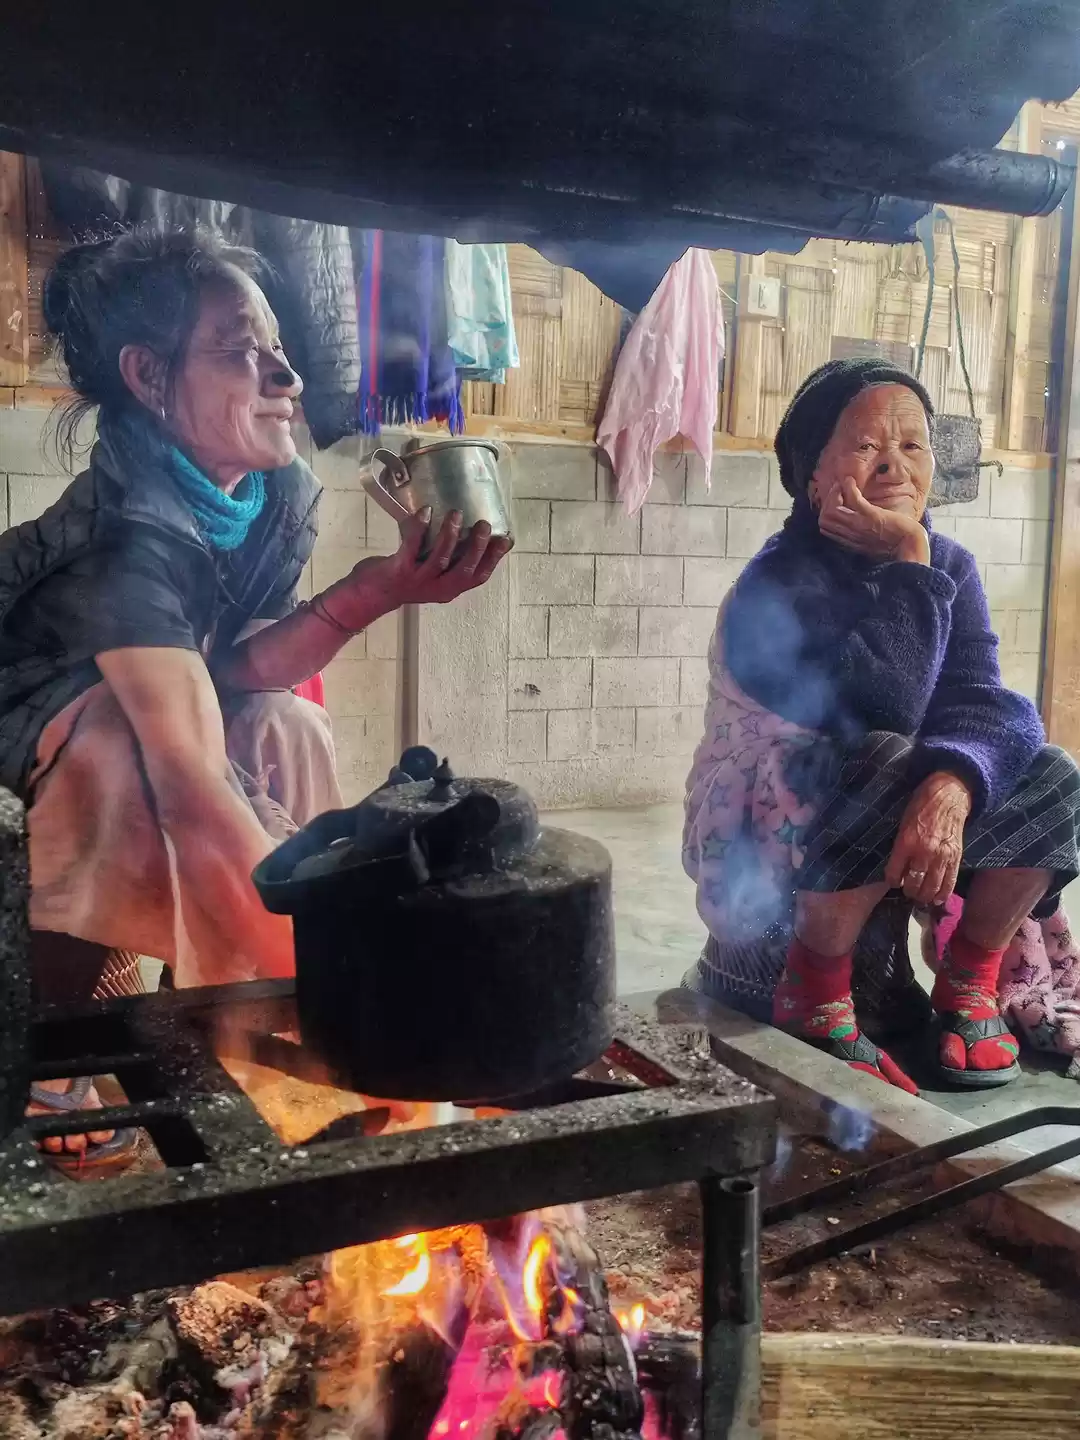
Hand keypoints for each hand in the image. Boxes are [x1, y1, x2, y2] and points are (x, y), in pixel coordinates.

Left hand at [324, 509, 512, 624]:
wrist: (370, 594)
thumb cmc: (406, 578)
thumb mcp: (433, 574)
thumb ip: (449, 560)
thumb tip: (467, 528)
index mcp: (449, 589)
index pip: (478, 577)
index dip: (494, 560)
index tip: (505, 539)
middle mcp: (437, 588)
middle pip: (463, 570)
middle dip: (476, 547)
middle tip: (484, 525)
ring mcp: (418, 580)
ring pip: (440, 559)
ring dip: (450, 535)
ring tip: (456, 514)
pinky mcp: (399, 570)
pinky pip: (412, 547)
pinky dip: (420, 528)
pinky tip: (426, 512)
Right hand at [819, 476, 929, 563]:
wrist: (909, 547)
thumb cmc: (894, 544)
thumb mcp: (870, 541)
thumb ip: (858, 532)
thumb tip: (853, 518)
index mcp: (848, 541)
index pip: (824, 526)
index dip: (826, 510)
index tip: (836, 500)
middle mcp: (849, 534)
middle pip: (824, 518)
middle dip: (828, 500)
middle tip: (838, 490)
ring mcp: (858, 525)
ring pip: (831, 509)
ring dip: (835, 493)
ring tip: (844, 484)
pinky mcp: (870, 516)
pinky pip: (852, 499)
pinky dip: (848, 487)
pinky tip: (851, 481)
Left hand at [884, 771, 971, 904]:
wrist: (948, 797)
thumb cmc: (920, 807)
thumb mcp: (903, 825)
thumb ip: (900, 848)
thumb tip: (899, 869)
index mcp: (906, 843)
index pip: (895, 873)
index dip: (893, 881)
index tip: (894, 882)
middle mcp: (923, 853)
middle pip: (914, 884)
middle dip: (909, 891)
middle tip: (908, 891)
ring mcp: (941, 857)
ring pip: (932, 887)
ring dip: (924, 896)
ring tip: (921, 897)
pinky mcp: (956, 858)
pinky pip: (949, 882)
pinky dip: (943, 893)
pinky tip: (937, 898)